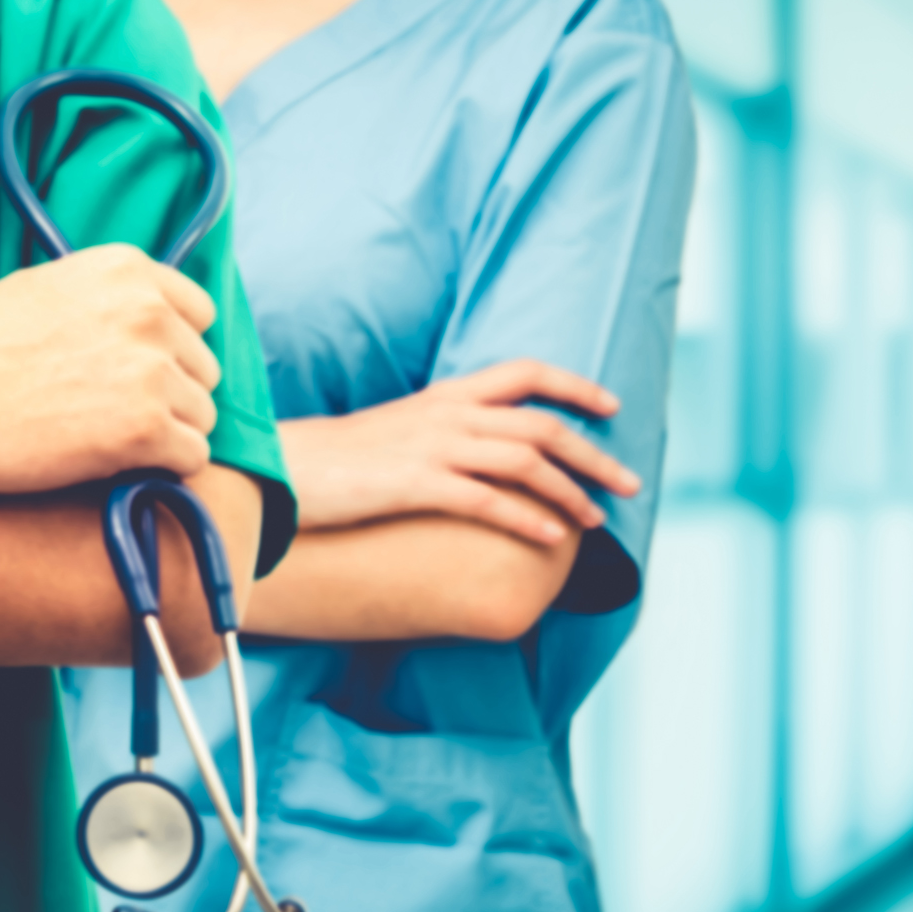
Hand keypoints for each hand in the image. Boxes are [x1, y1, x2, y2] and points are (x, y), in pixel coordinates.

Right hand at [0, 245, 224, 497]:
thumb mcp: (45, 289)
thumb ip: (109, 297)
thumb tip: (160, 318)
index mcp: (126, 270)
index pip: (198, 314)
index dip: (169, 350)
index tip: (131, 372)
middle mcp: (148, 312)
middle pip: (202, 369)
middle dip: (167, 395)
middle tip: (103, 411)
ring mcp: (151, 369)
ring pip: (201, 417)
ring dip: (162, 435)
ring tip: (98, 437)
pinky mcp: (145, 428)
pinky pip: (191, 457)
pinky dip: (159, 469)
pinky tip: (110, 463)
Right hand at [278, 360, 641, 544]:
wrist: (283, 469)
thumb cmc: (341, 460)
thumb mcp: (402, 431)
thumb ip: (447, 433)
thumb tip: (486, 454)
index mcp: (447, 395)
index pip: (526, 373)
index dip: (575, 386)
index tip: (611, 406)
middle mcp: (448, 414)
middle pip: (541, 426)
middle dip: (594, 454)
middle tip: (629, 483)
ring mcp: (434, 447)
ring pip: (526, 462)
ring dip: (571, 492)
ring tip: (597, 521)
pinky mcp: (416, 484)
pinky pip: (487, 499)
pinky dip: (527, 518)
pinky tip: (551, 539)